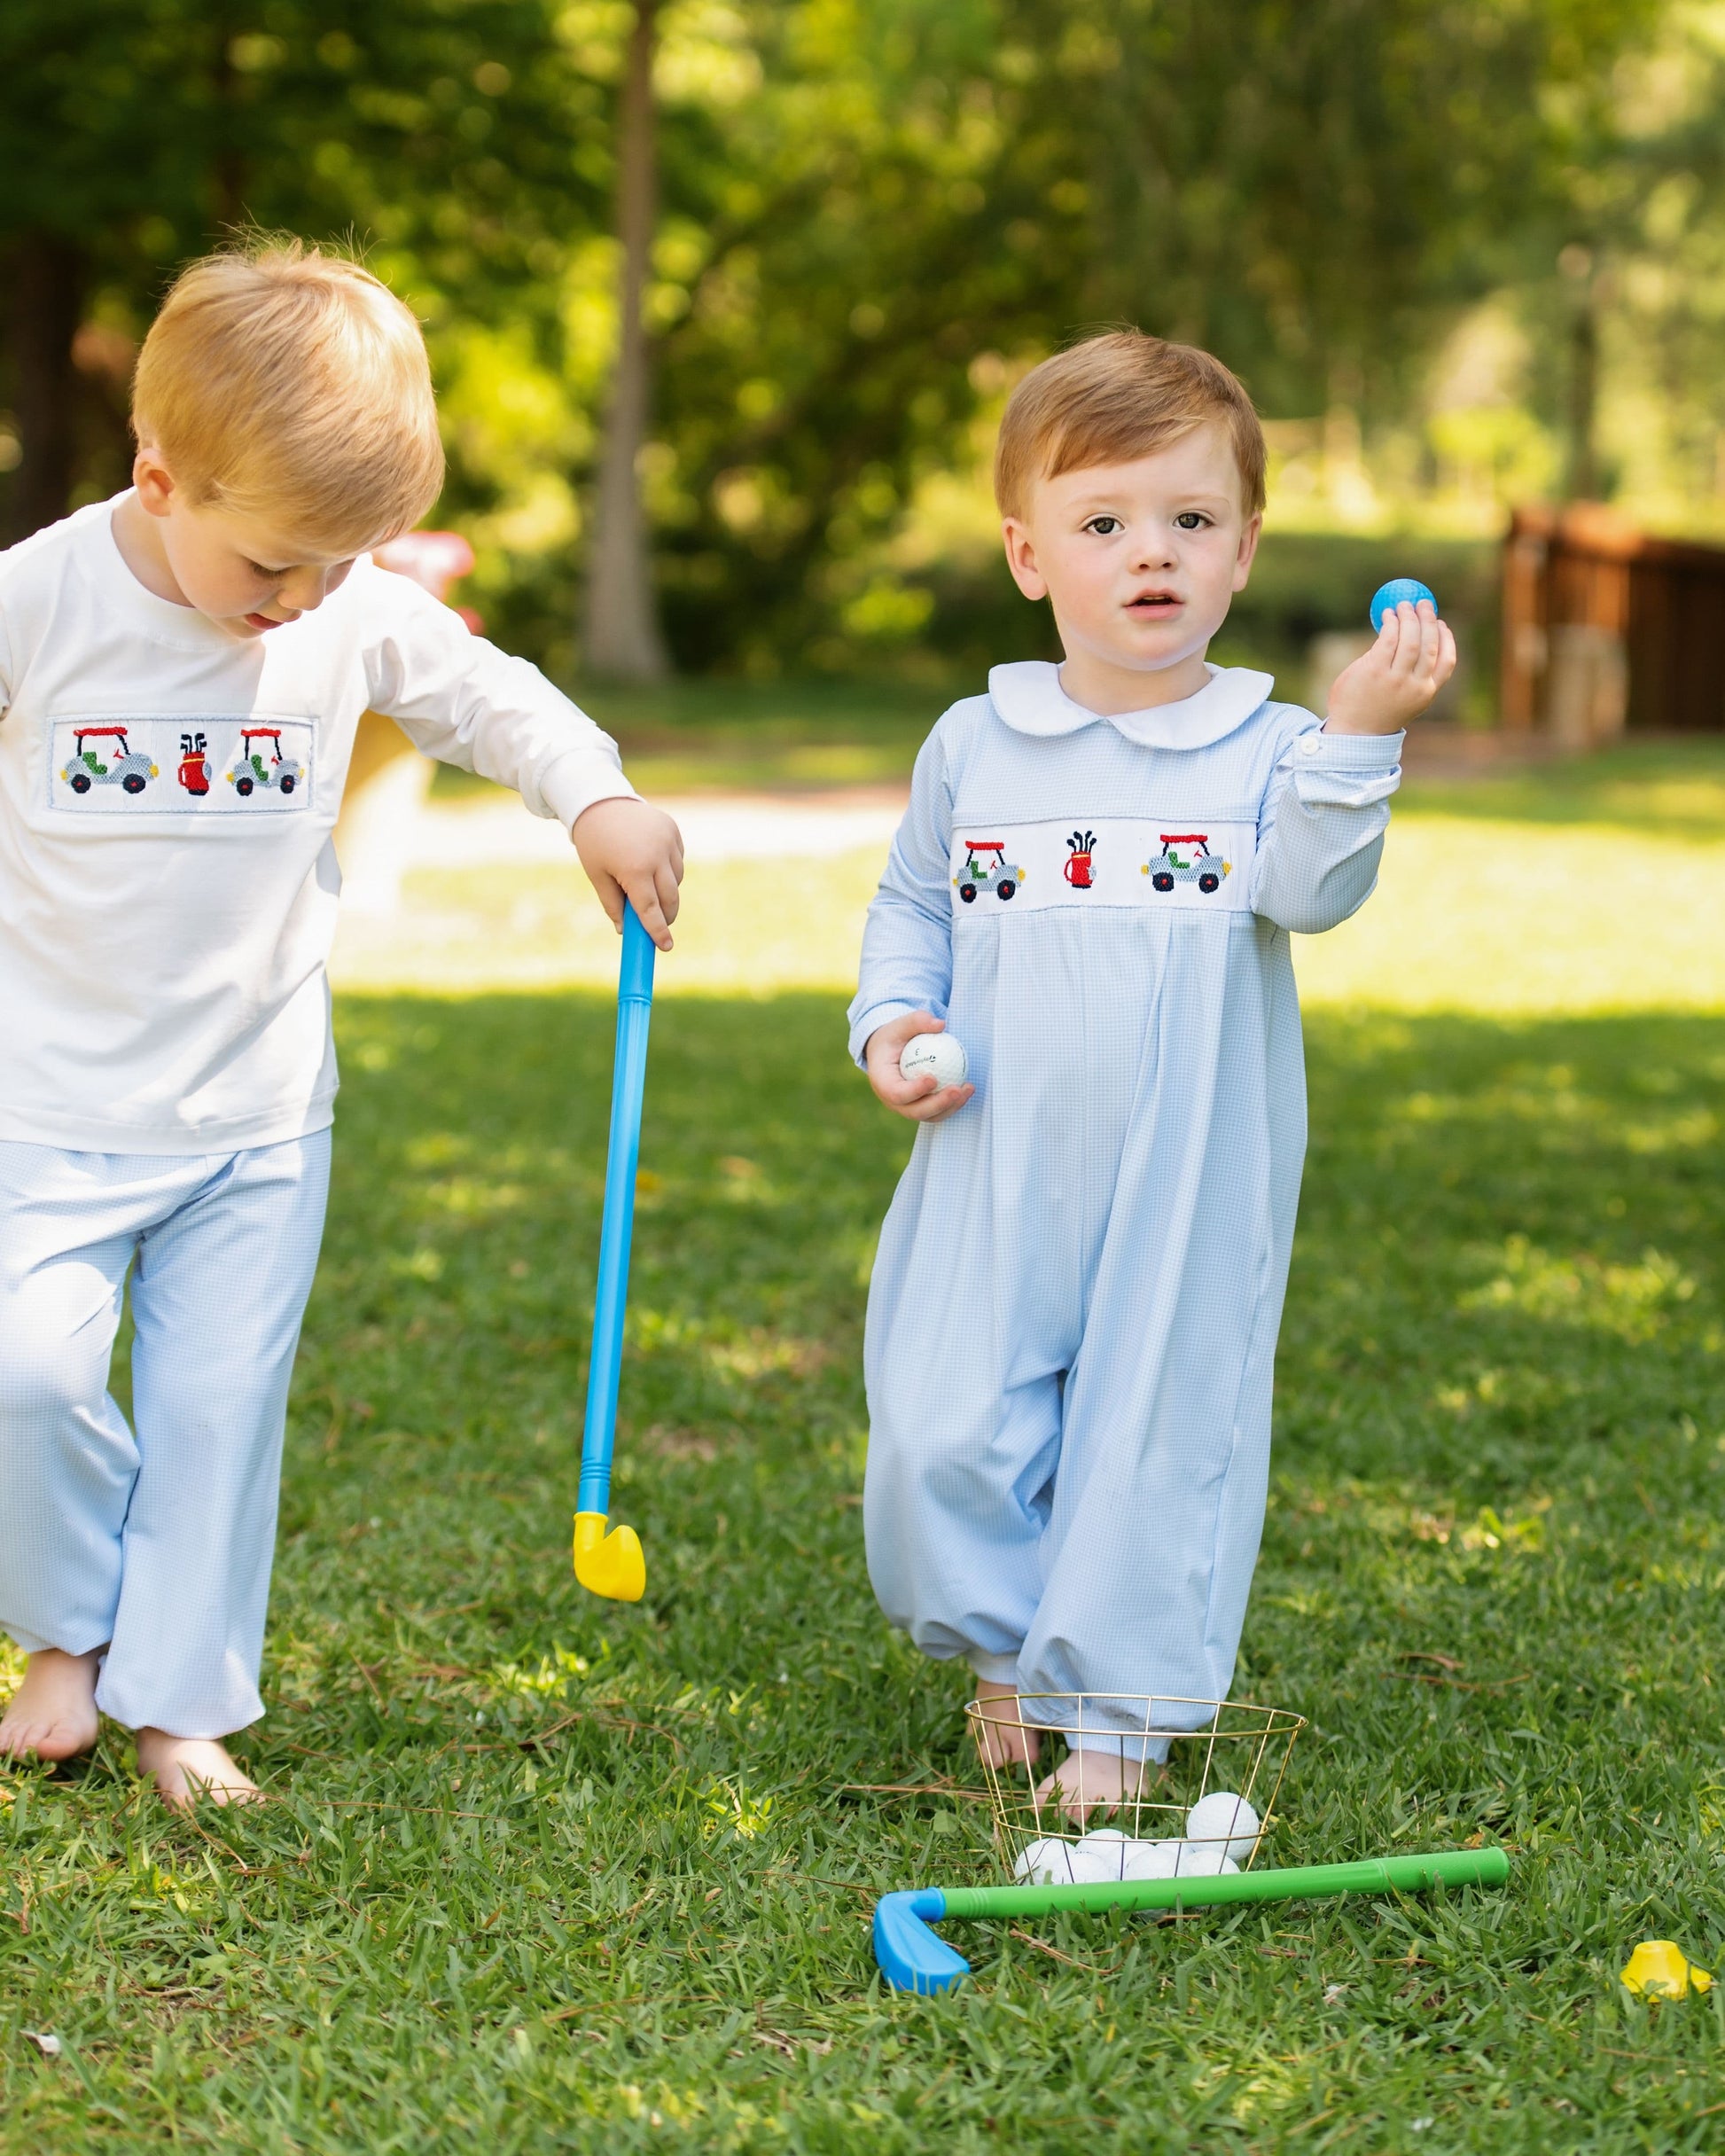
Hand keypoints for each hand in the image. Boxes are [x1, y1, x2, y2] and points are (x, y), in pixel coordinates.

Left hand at [572, 796, 683, 949]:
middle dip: (665, 914)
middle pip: (670, 898)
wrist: (600, 800)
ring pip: (676, 879)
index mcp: (634, 869)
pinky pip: (677, 860)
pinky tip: (651, 860)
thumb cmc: (594, 841)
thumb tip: (624, 930)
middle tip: (657, 922)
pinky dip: (669, 868)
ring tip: (645, 882)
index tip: (666, 947)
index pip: (650, 909)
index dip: (658, 931)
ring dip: (666, 889)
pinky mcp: (673, 830)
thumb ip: (612, 905)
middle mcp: (656, 855)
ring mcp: (668, 840)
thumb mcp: (597, 876)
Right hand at [864, 1011, 974, 1122]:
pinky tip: (967, 1089)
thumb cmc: (893, 1037)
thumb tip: (941, 1025)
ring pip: (930, 1116)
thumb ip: (918, 1021)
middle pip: (915, 1111)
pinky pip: (938, 1111)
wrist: (888, 1053)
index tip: (933, 1078)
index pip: (896, 1093)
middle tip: (957, 1089)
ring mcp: (906, 1108)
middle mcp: (892, 1101)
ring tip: (968, 1089)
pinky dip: (954, 1104)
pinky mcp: (920, 1108)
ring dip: (951, 1106)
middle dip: (938, 1104)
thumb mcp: (899, 1025)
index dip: (914, 1091)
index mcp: (882, 1082)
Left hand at [1325, 599, 1456, 734]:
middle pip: (1429, 645)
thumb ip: (1413, 677)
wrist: (1353, 733)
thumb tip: (1413, 640)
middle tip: (1424, 604)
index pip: (1447, 661)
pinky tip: (1387, 615)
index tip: (1442, 623)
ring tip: (1404, 605)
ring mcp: (1395, 679)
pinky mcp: (1375, 671)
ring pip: (1411, 640)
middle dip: (1429, 620)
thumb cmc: (1377, 713)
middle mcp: (1415, 686)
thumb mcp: (1405, 701)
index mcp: (1426, 693)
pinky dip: (1391, 623)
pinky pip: (1389, 639)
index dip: (1447, 639)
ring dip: (1410, 617)